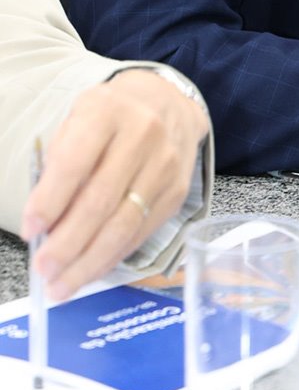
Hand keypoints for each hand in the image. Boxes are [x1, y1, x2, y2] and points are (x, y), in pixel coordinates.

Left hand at [21, 69, 208, 300]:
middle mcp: (142, 135)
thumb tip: (45, 225)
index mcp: (107, 111)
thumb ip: (60, 165)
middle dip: (67, 243)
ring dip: (88, 262)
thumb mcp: (78, 121)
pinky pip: (140, 234)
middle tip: (44, 269)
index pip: (75, 162)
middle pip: (101, 201)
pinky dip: (112, 257)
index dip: (50, 201)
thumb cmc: (110, 118)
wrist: (168, 104)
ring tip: (61, 284)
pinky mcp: (177, 191)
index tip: (30, 230)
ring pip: (123, 225)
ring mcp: (164, 165)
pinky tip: (90, 270)